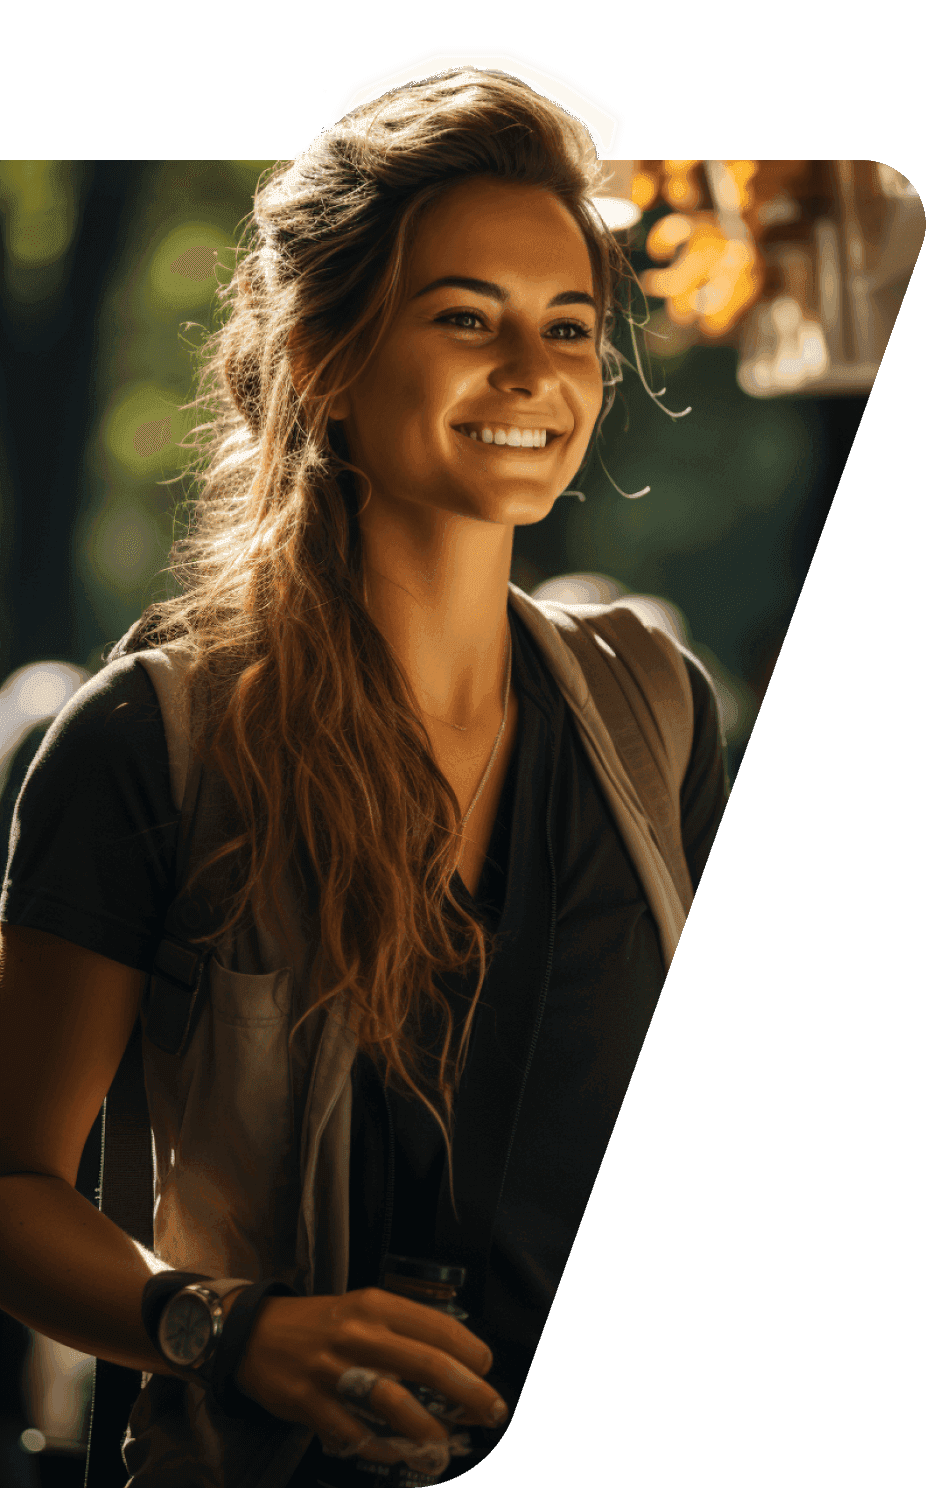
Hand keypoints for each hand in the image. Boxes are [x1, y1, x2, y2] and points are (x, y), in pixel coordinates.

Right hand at [233, 1287, 507, 1475]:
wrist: (254, 1333)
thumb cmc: (321, 1324)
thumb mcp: (362, 1309)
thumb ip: (403, 1332)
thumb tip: (456, 1365)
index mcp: (376, 1305)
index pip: (438, 1327)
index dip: (471, 1353)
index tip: (488, 1372)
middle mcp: (359, 1332)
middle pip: (427, 1363)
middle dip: (469, 1393)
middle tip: (493, 1413)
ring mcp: (333, 1369)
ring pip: (394, 1402)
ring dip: (428, 1430)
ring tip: (447, 1448)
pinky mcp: (309, 1402)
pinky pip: (354, 1432)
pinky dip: (381, 1447)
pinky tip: (397, 1454)